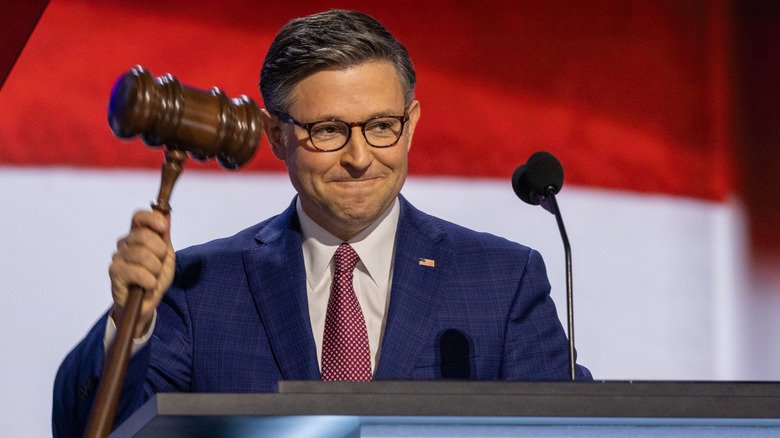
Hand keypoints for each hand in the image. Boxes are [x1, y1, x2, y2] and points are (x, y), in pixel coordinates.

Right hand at [108, 210, 174, 337]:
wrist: (145, 304)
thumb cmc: (155, 278)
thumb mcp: (166, 257)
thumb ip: (165, 237)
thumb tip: (166, 215)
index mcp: (137, 236)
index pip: (139, 217)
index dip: (152, 219)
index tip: (163, 228)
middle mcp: (125, 243)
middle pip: (145, 236)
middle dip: (161, 253)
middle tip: (159, 266)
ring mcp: (118, 257)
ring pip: (144, 255)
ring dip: (156, 270)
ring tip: (153, 278)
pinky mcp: (115, 272)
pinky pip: (139, 273)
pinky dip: (150, 282)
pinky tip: (147, 287)